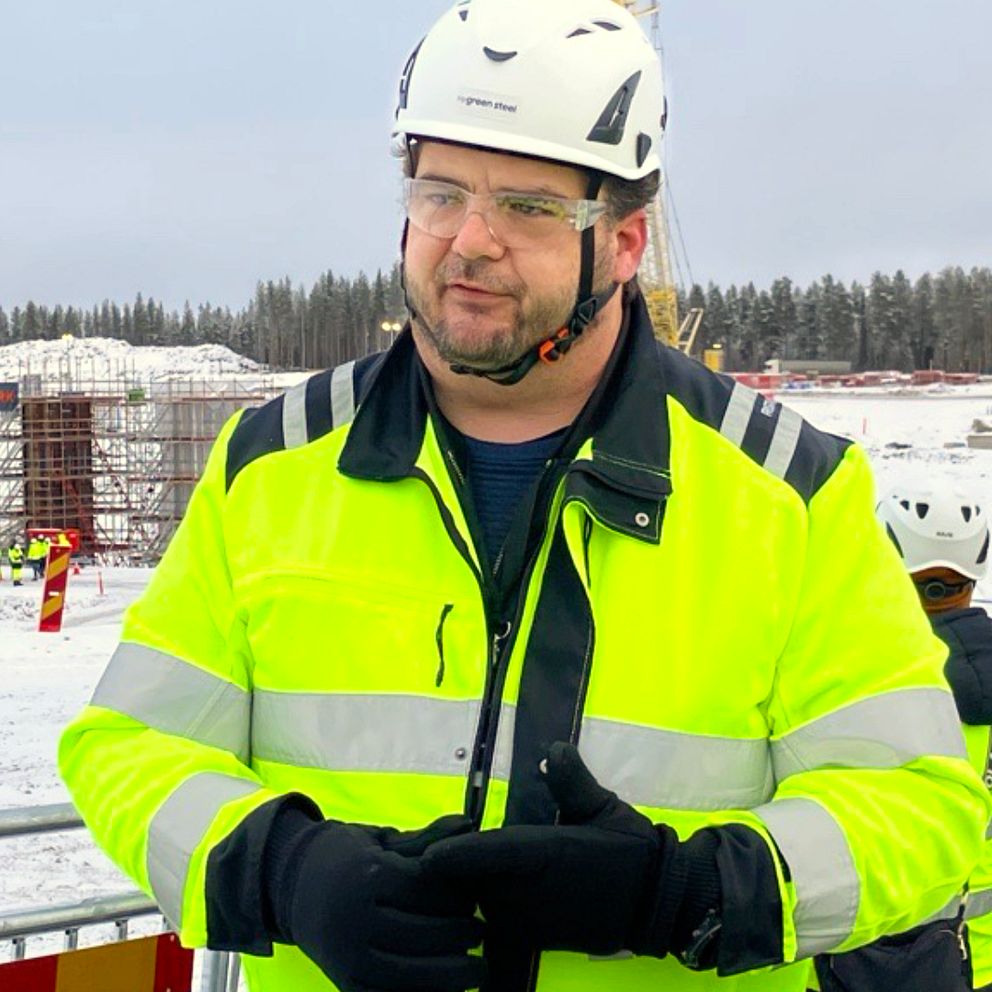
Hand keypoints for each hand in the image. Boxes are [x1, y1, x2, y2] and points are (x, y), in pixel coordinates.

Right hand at [268, 812, 485, 991]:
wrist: (292, 885)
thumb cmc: (347, 857)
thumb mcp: (383, 841)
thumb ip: (427, 839)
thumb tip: (469, 822)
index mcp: (368, 875)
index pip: (428, 891)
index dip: (458, 898)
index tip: (475, 900)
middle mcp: (355, 917)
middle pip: (424, 933)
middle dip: (460, 936)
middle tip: (481, 932)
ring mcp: (348, 956)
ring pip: (411, 974)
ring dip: (450, 975)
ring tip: (474, 968)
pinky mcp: (345, 984)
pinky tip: (447, 989)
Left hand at [422, 742, 680, 957]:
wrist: (654, 903)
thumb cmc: (628, 849)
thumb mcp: (604, 806)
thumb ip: (573, 781)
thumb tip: (554, 748)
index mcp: (549, 854)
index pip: (495, 854)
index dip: (458, 856)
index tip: (428, 856)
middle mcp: (534, 891)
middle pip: (476, 881)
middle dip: (452, 869)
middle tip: (432, 848)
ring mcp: (532, 920)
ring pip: (481, 902)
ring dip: (465, 887)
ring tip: (446, 869)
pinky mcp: (533, 939)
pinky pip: (495, 922)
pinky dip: (482, 906)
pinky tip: (475, 891)